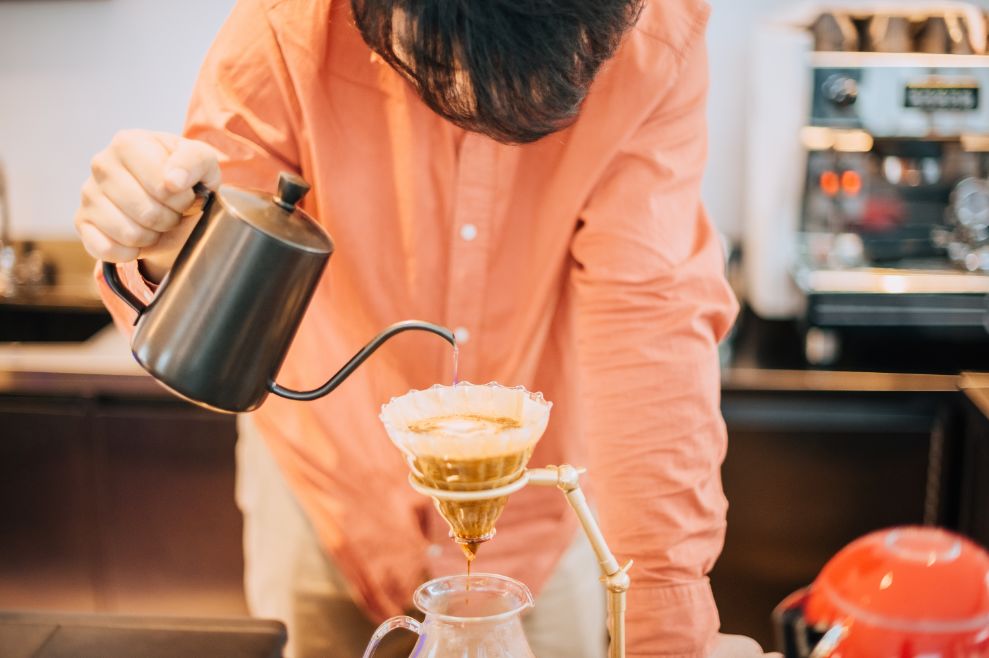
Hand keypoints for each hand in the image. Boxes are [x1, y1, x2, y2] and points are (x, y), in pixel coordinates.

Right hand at [75, 130, 220, 281]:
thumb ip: (194, 162)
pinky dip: (130, 252)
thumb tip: (173, 181)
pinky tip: (138, 238)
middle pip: (147, 213)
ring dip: (152, 236)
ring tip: (156, 223)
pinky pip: (107, 249)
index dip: (183, 200)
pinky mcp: (82, 222)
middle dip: (169, 220)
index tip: (186, 196)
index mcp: (129, 142)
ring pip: (129, 234)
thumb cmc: (185, 176)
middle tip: (173, 212)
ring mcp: (88, 193)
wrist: (168, 198)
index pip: (163, 186)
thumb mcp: (202, 161)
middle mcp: (101, 164)